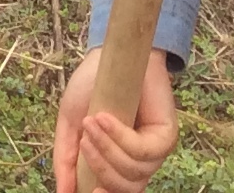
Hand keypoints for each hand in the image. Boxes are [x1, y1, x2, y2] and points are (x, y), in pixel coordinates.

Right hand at [52, 45, 177, 192]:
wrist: (110, 54)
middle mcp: (140, 161)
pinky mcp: (167, 135)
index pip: (118, 192)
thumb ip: (66, 160)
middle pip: (127, 189)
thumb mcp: (71, 124)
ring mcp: (155, 150)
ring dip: (107, 150)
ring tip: (91, 123)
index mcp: (120, 162)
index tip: (89, 191)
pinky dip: (120, 136)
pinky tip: (105, 117)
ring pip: (134, 172)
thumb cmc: (92, 87)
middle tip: (84, 143)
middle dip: (101, 169)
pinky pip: (143, 151)